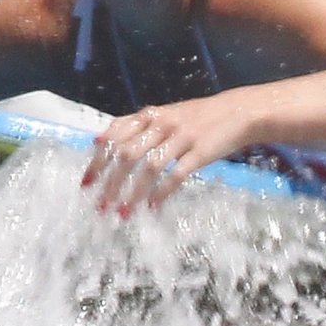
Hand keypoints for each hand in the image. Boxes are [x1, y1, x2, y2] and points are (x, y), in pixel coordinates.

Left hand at [82, 95, 256, 215]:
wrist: (238, 112)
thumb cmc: (198, 118)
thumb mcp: (166, 115)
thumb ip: (138, 128)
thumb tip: (101, 142)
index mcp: (150, 115)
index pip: (114, 135)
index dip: (98, 159)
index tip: (87, 182)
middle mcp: (161, 124)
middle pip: (127, 154)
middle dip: (110, 182)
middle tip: (101, 205)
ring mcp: (180, 137)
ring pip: (148, 168)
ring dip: (132, 193)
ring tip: (122, 213)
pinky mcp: (199, 152)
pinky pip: (175, 175)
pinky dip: (161, 193)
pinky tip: (152, 207)